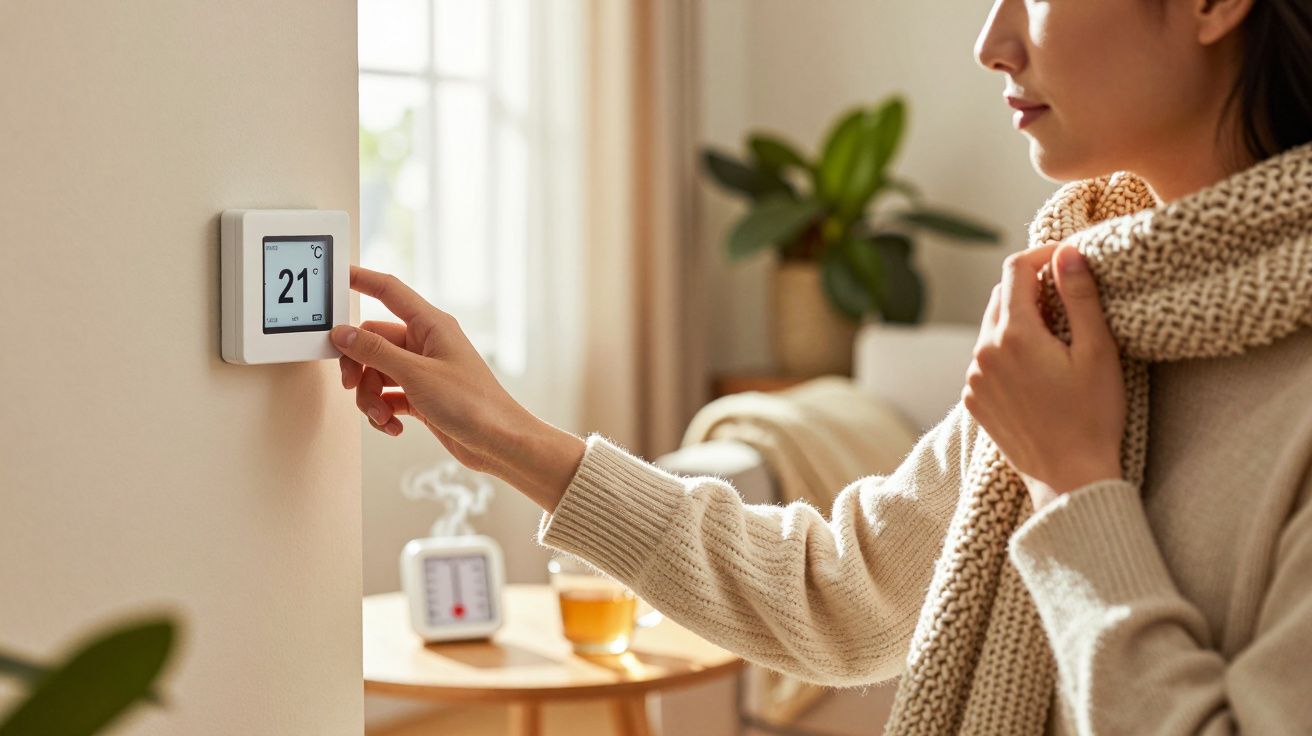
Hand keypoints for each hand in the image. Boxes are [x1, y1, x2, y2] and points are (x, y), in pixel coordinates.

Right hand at [334, 266, 584, 510]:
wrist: (498, 442)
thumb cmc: (472, 404)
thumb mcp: (416, 374)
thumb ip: (376, 352)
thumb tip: (343, 333)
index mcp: (431, 325)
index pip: (389, 291)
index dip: (362, 280)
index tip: (336, 277)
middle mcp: (426, 344)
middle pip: (373, 342)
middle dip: (359, 366)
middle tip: (352, 385)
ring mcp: (423, 371)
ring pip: (377, 373)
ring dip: (370, 397)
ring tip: (380, 416)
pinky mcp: (422, 396)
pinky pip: (388, 396)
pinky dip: (384, 411)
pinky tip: (392, 426)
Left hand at [961, 244, 1125, 510]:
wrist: (1070, 478)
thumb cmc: (1093, 416)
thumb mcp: (1098, 351)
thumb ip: (1080, 296)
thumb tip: (1067, 252)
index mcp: (1014, 335)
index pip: (1015, 269)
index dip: (1042, 256)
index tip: (1068, 261)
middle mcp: (983, 352)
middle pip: (1001, 297)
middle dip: (1032, 289)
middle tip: (1069, 304)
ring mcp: (973, 378)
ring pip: (992, 328)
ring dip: (1020, 322)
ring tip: (1058, 342)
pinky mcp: (973, 399)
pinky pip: (986, 360)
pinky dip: (1008, 353)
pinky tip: (1038, 373)